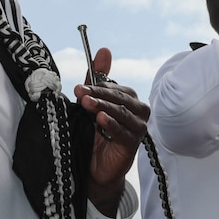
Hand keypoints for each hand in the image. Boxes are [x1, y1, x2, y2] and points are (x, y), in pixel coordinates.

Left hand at [73, 47, 149, 215]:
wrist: (95, 168)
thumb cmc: (95, 135)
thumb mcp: (92, 104)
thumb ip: (97, 79)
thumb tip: (104, 50)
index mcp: (129, 99)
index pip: (115, 88)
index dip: (98, 86)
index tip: (79, 87)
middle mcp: (138, 111)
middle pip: (120, 98)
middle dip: (99, 95)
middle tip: (80, 93)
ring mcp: (138, 128)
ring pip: (122, 113)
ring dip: (104, 107)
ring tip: (87, 105)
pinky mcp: (133, 145)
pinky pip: (125, 133)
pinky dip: (113, 126)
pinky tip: (101, 120)